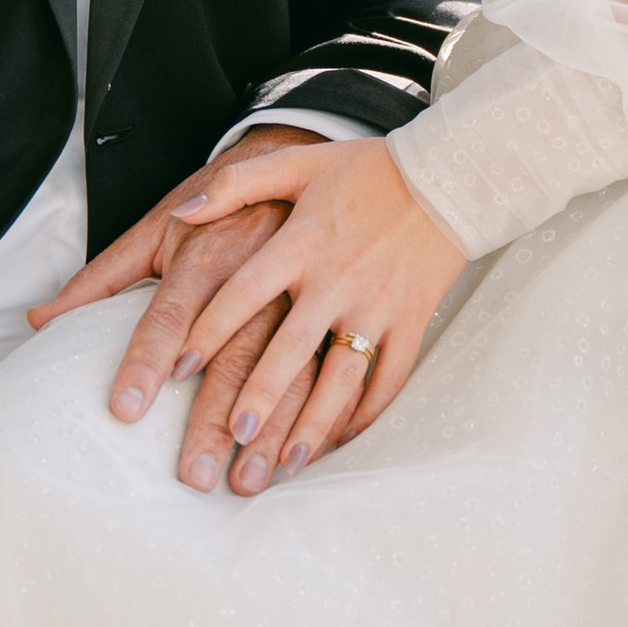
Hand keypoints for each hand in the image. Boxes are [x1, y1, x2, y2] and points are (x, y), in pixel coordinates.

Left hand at [164, 135, 464, 472]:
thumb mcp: (298, 164)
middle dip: (261, 395)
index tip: (178, 368)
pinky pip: (390, 377)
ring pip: (341, 376)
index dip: (210, 329)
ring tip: (284, 462)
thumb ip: (238, 184)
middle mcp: (336, 279)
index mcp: (302, 241)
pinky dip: (367, 413)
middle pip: (291, 347)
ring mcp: (378, 305)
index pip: (245, 291)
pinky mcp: (412, 321)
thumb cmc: (367, 170)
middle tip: (232, 437)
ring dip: (314, 422)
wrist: (449, 175)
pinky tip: (340, 441)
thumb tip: (182, 207)